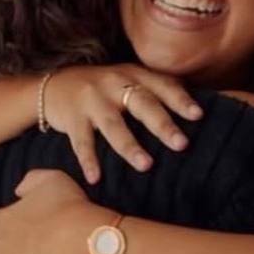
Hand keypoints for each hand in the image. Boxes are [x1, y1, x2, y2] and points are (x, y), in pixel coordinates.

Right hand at [43, 64, 201, 183]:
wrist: (52, 85)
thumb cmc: (102, 89)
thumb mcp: (128, 80)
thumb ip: (156, 91)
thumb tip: (201, 109)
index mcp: (133, 75)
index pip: (161, 86)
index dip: (180, 100)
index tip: (198, 115)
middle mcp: (114, 84)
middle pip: (141, 104)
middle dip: (162, 124)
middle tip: (181, 144)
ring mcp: (91, 100)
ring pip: (113, 125)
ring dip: (130, 146)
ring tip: (146, 166)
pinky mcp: (71, 117)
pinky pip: (81, 142)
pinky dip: (88, 160)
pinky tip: (95, 178)